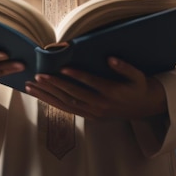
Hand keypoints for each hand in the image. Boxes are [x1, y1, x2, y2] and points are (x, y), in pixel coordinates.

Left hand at [24, 57, 167, 120]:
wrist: (143, 107)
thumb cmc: (138, 86)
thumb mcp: (137, 76)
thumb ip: (124, 67)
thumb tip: (111, 59)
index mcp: (112, 92)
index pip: (91, 83)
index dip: (77, 75)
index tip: (63, 67)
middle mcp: (100, 105)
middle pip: (73, 95)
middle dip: (55, 85)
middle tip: (39, 75)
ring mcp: (93, 113)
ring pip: (66, 104)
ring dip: (48, 95)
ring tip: (32, 85)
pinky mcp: (89, 116)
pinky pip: (67, 110)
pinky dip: (52, 102)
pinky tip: (40, 96)